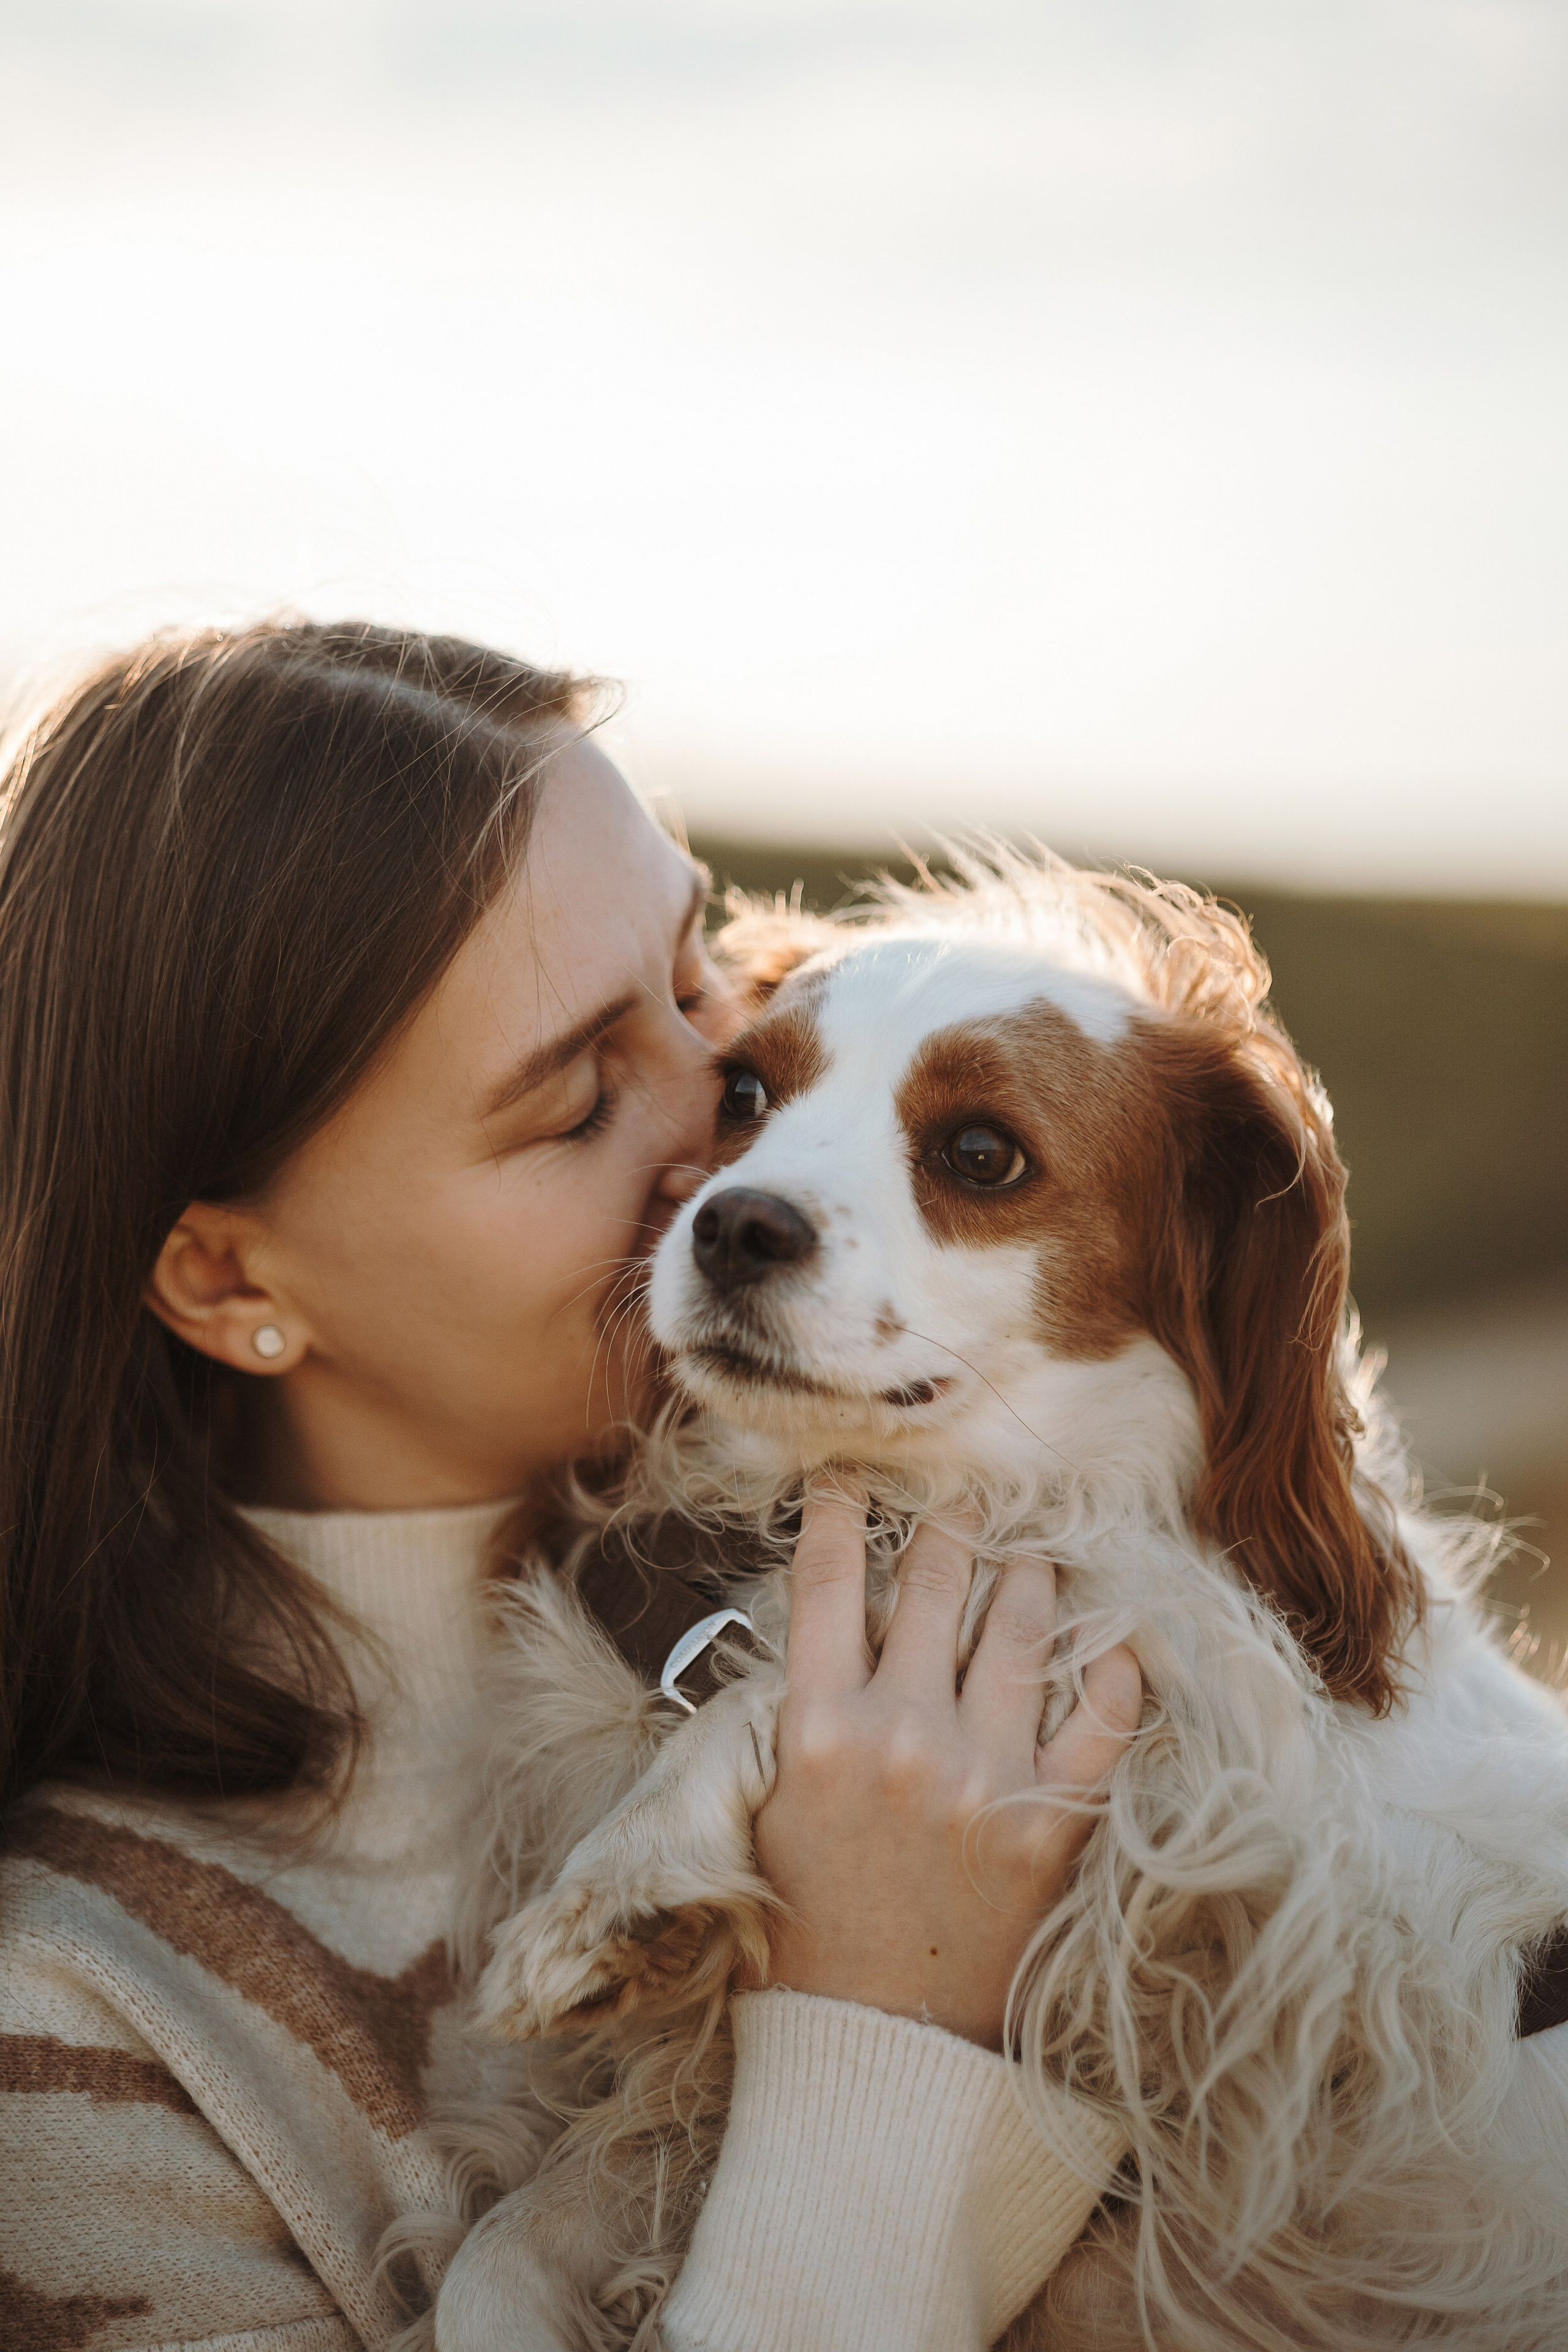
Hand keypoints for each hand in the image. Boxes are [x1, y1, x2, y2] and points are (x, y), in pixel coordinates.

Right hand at [754, 1493, 1141, 2049]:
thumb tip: (839, 1617)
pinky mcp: (1049, 1821)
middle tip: (968, 1498)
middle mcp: (902, 1735)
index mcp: (818, 1727)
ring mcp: (982, 1774)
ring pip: (1023, 1624)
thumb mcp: (773, 1800)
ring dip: (1031, 1573)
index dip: (838, 1512)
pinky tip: (1116, 1640)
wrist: (872, 2040)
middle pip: (936, 1580)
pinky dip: (1114, 1667)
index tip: (850, 1475)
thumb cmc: (809, 1920)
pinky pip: (1101, 1715)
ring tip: (1036, 1554)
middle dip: (952, 1524)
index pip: (826, 1581)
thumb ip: (802, 1706)